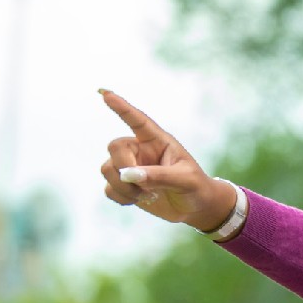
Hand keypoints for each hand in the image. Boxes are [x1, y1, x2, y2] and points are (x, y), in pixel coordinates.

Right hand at [98, 90, 234, 230]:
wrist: (197, 208)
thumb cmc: (196, 187)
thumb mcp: (186, 180)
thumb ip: (160, 176)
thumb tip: (130, 176)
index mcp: (158, 141)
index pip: (137, 120)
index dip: (122, 107)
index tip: (106, 94)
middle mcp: (140, 150)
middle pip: (115, 147)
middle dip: (124, 167)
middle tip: (142, 185)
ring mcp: (130, 167)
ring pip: (107, 169)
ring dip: (124, 187)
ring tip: (147, 196)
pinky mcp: (125, 186)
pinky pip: (109, 188)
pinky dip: (121, 197)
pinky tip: (139, 201)